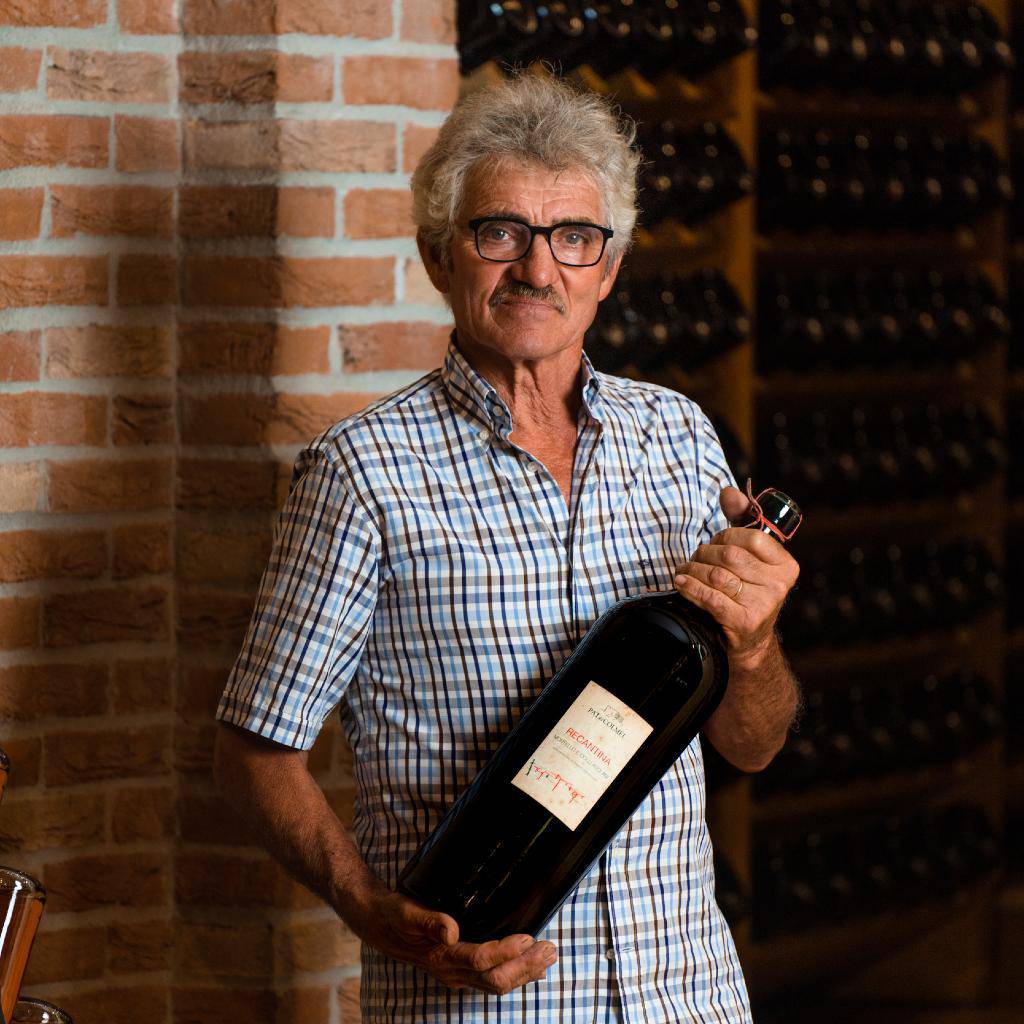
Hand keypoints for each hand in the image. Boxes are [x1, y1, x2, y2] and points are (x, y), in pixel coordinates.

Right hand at [347, 886, 557, 994]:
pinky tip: (531, 966)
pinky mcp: (461, 969)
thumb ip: (429, 921)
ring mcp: (457, 974)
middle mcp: (452, 972)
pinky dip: (515, 973)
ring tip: (549, 956)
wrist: (377, 924)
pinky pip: (491, 978)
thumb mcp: (405, 912)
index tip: (527, 936)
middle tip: (550, 948)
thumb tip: (451, 931)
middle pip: (496, 979)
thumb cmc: (393, 916)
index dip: (506, 951)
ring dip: (525, 971)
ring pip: (497, 982)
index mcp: (441, 958)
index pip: (481, 960)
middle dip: (526, 966)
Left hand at [673, 485, 799, 667]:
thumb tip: (729, 492)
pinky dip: (691, 588)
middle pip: (730, 555)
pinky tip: (681, 583)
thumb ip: (742, 521)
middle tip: (694, 558)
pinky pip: (710, 598)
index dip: (726, 535)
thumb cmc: (747, 590)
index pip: (752, 537)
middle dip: (705, 554)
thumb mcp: (750, 556)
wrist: (750, 641)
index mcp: (786, 565)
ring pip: (717, 575)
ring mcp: (764, 605)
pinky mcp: (744, 622)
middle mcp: (779, 585)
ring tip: (684, 571)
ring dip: (693, 570)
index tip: (715, 541)